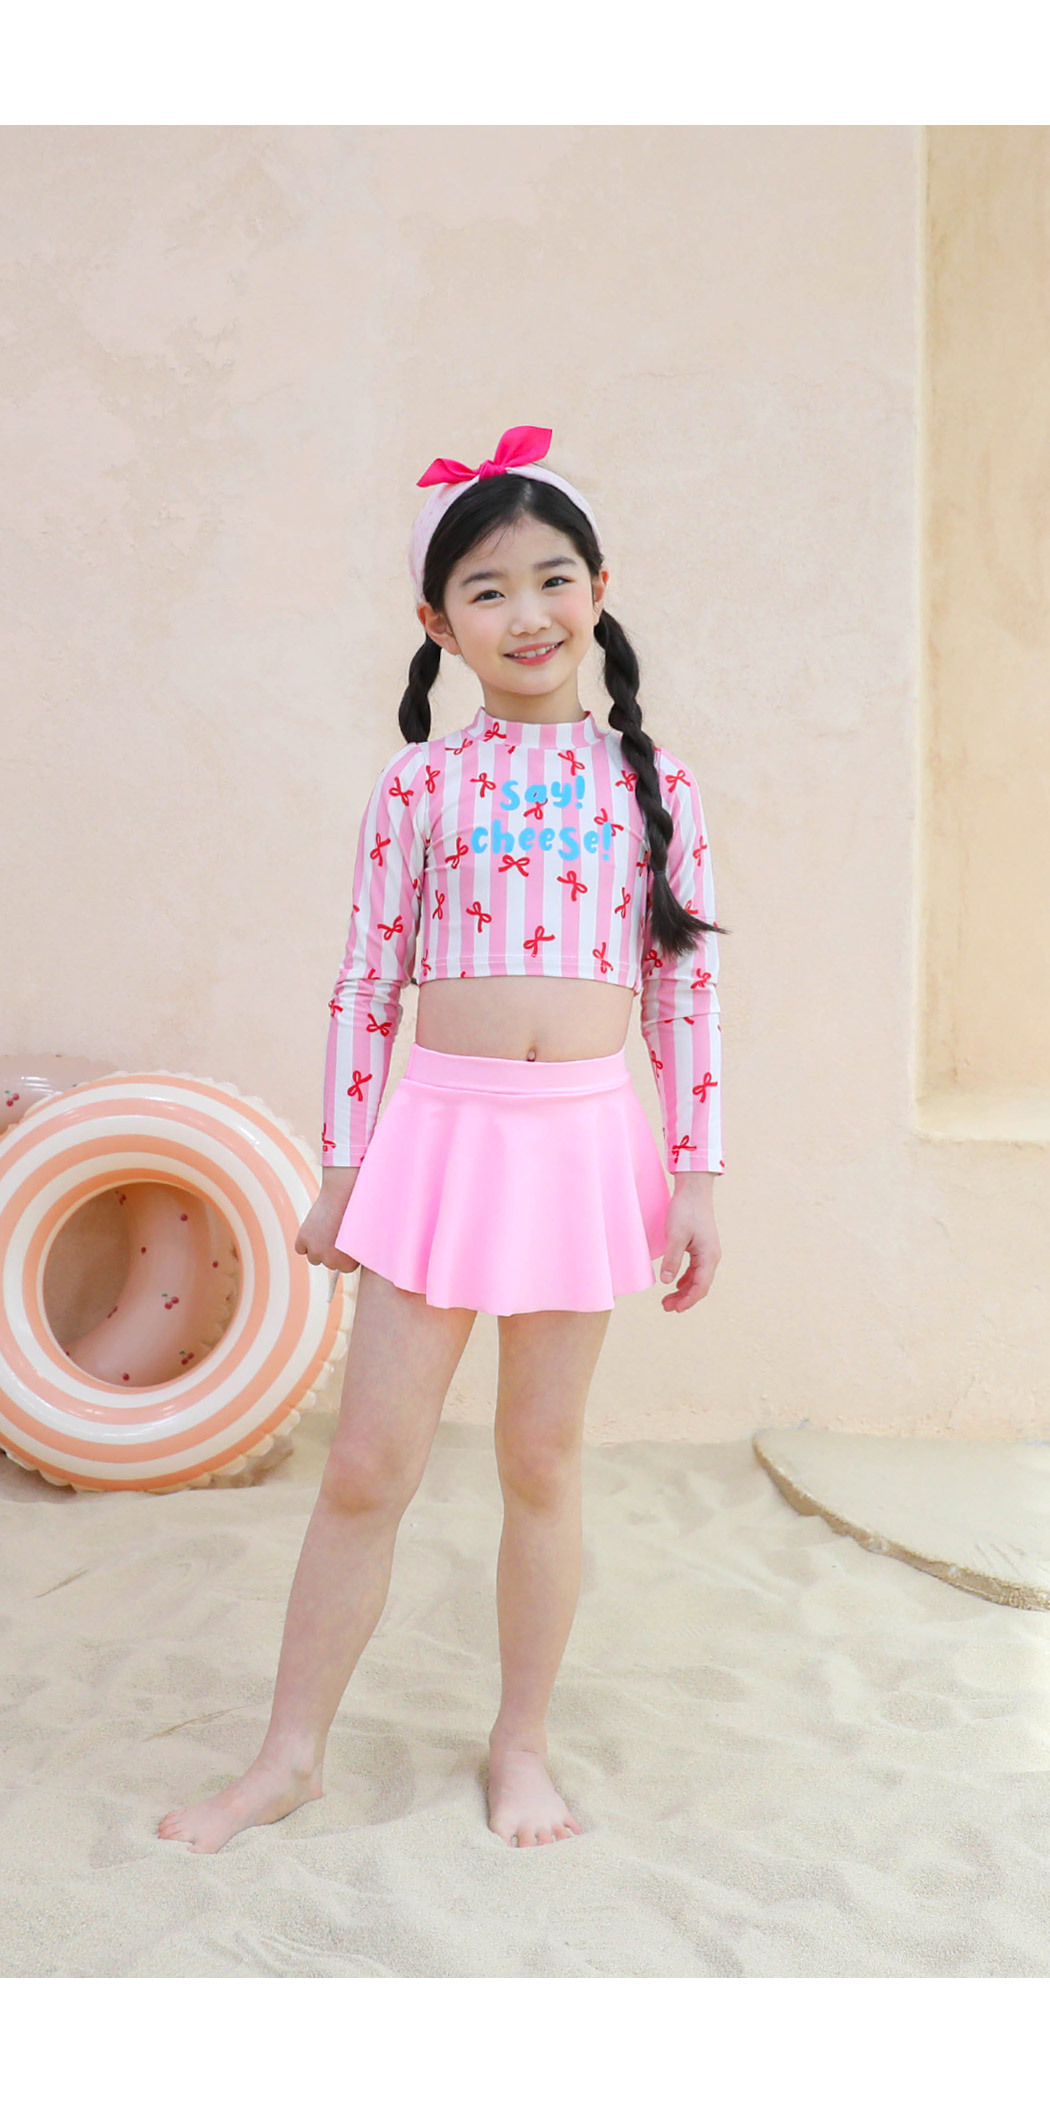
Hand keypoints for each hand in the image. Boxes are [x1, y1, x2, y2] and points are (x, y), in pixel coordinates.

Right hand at [294, 1185, 361, 1273]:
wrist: (345, 1193)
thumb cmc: (358, 1211)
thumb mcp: (364, 1237)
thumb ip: (357, 1252)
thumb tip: (354, 1259)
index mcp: (349, 1263)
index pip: (345, 1268)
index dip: (346, 1254)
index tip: (349, 1243)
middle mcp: (331, 1260)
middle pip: (329, 1263)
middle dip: (332, 1251)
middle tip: (338, 1233)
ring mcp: (316, 1251)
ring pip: (314, 1257)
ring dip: (318, 1247)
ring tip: (328, 1230)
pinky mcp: (303, 1240)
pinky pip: (300, 1248)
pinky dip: (304, 1241)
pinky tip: (315, 1230)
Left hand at [659, 1185, 720, 1311]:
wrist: (694, 1190)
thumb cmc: (686, 1210)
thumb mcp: (675, 1236)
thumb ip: (672, 1260)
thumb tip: (667, 1282)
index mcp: (709, 1256)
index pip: (701, 1286)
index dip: (688, 1300)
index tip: (675, 1309)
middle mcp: (711, 1256)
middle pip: (700, 1285)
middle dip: (684, 1298)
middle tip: (666, 1307)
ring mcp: (707, 1252)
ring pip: (697, 1278)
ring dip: (683, 1290)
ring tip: (667, 1300)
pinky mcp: (701, 1246)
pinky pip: (695, 1269)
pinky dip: (685, 1279)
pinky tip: (675, 1284)